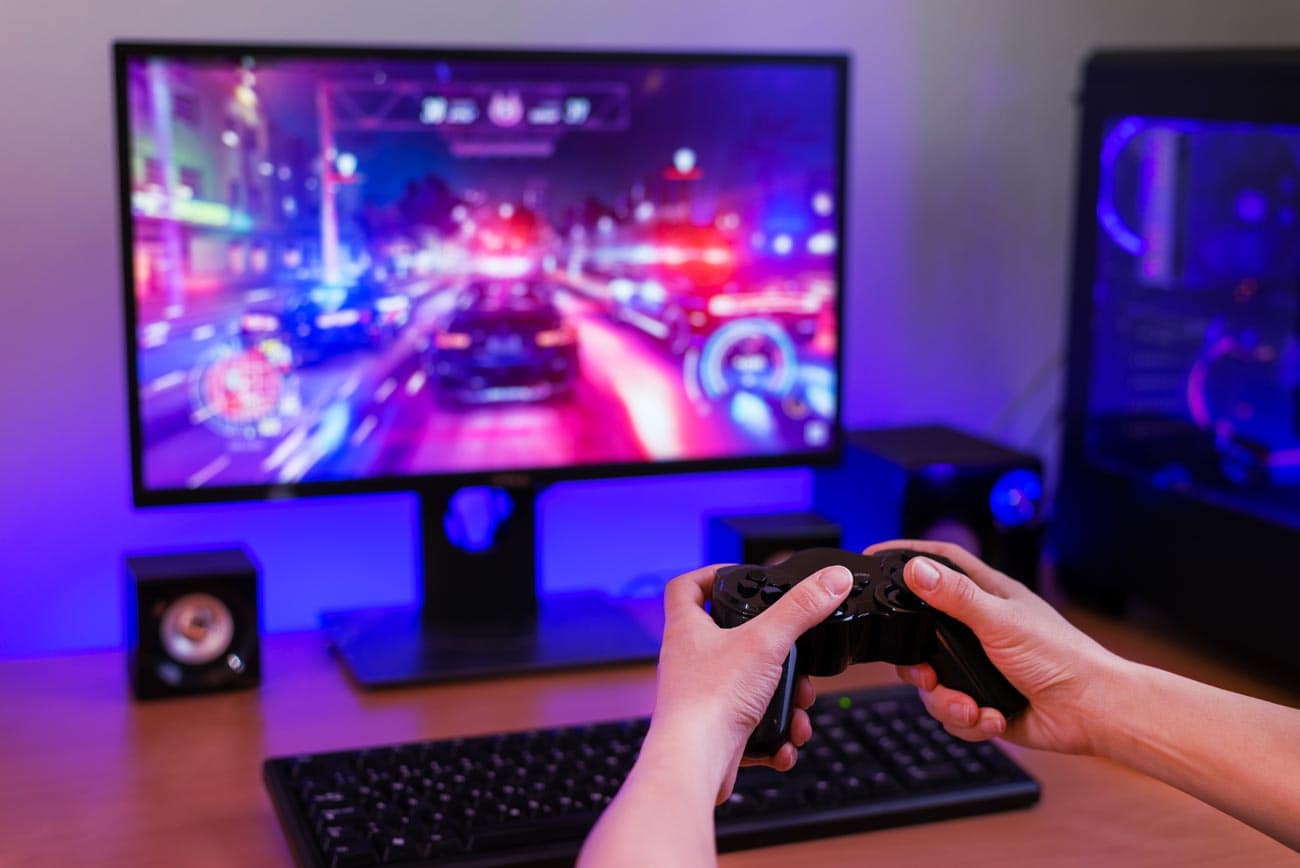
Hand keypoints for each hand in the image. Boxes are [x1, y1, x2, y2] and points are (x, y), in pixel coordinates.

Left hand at [647, 562, 853, 803]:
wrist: (694, 762)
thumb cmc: (710, 700)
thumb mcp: (766, 641)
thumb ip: (802, 608)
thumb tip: (832, 579)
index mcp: (687, 629)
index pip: (687, 586)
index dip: (710, 574)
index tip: (739, 576)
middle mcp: (689, 660)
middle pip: (729, 637)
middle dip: (772, 647)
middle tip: (794, 654)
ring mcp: (700, 694)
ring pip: (749, 684)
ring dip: (782, 695)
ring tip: (800, 704)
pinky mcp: (714, 728)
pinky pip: (750, 724)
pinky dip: (774, 731)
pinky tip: (787, 739)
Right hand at [865, 540, 1123, 755]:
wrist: (1092, 713)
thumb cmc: (1062, 658)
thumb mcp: (1001, 620)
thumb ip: (955, 596)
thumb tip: (915, 569)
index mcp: (987, 597)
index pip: (939, 563)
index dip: (907, 556)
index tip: (875, 555)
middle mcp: (979, 629)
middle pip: (921, 633)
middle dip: (916, 662)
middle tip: (923, 674)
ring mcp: (979, 667)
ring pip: (933, 682)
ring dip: (947, 702)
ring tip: (971, 707)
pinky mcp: (983, 700)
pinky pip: (953, 713)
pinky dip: (969, 720)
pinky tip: (992, 717)